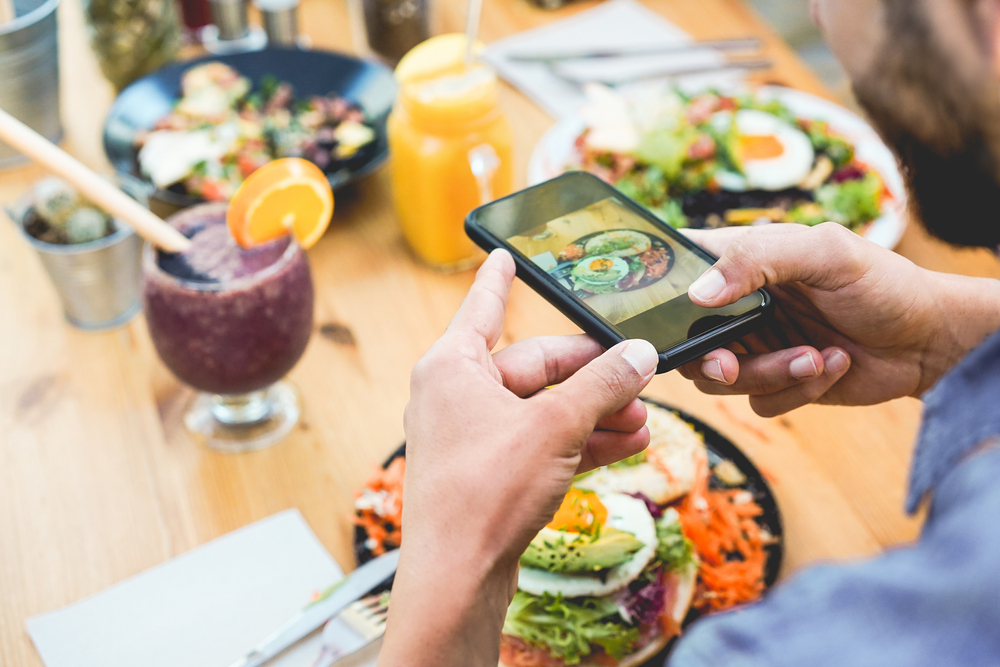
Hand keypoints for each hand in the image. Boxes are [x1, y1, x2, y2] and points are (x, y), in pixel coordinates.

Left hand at [379, 249, 658, 666]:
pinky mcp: (488, 472)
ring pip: (543, 409)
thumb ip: (602, 385)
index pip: (485, 306)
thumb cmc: (486, 492)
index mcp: (454, 366)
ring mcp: (471, 435)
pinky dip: (578, 442)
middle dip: (593, 378)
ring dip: (595, 414)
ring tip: (644, 423)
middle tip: (640, 380)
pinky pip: (539, 442)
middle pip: (535, 367)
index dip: (500, 278)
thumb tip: (641, 353)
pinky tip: (624, 444)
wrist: (459, 574)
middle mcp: (456, 394)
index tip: (504, 252)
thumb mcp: (556, 427)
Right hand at [678, 222, 999, 415]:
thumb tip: (697, 294)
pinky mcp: (777, 382)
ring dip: (769, 373)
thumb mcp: (826, 252)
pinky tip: (833, 364)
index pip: (677, 266)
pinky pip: (760, 401)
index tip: (650, 314)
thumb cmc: (884, 284)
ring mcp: (756, 345)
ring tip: (815, 356)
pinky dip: (798, 389)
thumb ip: (759, 258)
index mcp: (741, 261)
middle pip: (686, 339)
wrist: (931, 341)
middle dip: (710, 357)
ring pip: (720, 378)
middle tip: (730, 362)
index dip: (655, 289)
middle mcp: (739, 305)